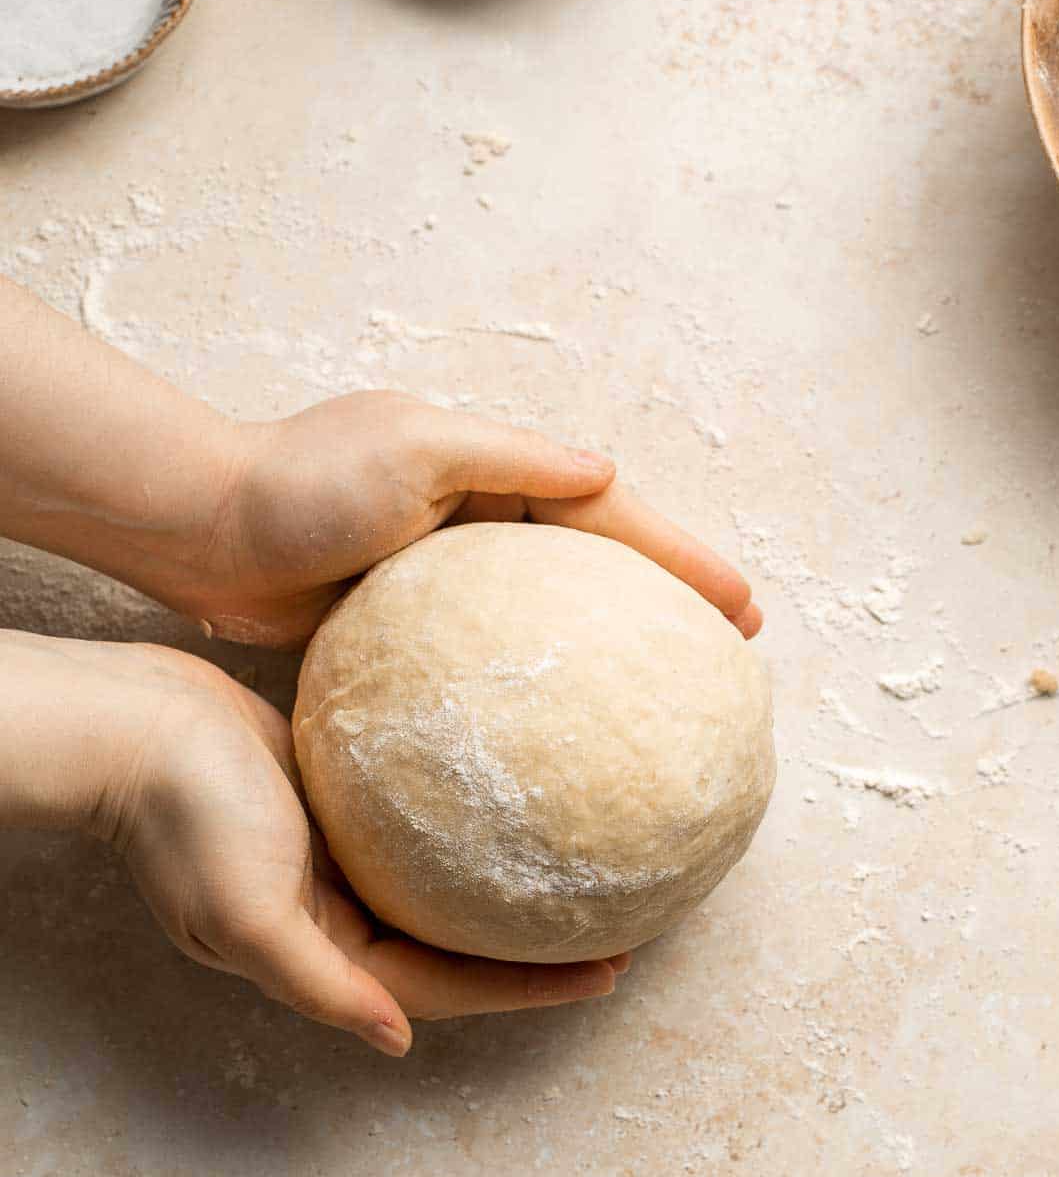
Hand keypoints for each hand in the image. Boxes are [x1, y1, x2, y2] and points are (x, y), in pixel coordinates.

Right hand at [75, 643, 626, 1053]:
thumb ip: (321, 984)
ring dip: (508, 892)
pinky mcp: (338, 803)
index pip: (448, 988)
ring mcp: (338, 860)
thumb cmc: (186, 813)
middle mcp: (338, 917)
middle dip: (533, 950)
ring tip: (585, 874)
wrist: (136, 722)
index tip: (611, 972)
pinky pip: (420, 829)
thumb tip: (396, 1040)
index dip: (529, 988)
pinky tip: (519, 804)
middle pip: (456, 947)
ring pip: (443, 889)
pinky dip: (469, 832)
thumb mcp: (247, 913)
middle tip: (622, 928)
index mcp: (323, 952)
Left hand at [194, 393, 762, 647]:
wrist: (200, 530)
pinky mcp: (407, 620)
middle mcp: (478, 513)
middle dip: (666, 599)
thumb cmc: (300, 487)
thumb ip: (512, 459)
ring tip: (669, 694)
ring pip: (551, 607)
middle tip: (730, 652)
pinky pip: (491, 649)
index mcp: (492, 467)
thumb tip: (606, 470)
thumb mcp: (414, 449)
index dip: (679, 557)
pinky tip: (561, 726)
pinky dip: (537, 675)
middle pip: (596, 559)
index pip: (608, 511)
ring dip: (613, 640)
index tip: (739, 606)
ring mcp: (445, 570)